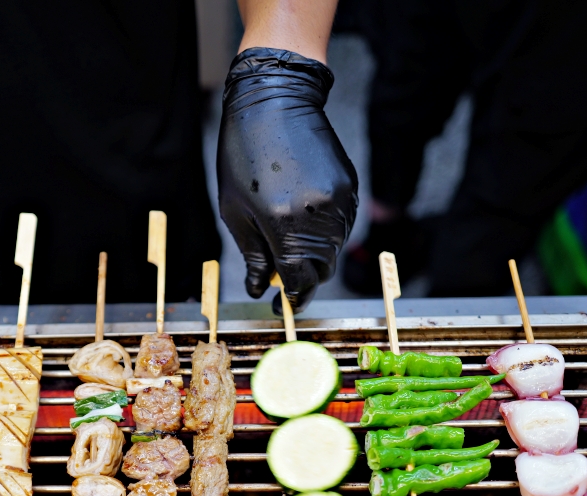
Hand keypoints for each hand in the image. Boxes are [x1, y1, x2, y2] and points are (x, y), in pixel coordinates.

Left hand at [218, 48, 357, 311]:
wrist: (274, 100)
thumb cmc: (244, 153)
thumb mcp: (235, 209)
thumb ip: (253, 254)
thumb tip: (261, 288)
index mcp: (284, 224)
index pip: (300, 280)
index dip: (293, 297)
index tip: (284, 304)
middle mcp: (319, 216)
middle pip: (322, 269)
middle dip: (304, 276)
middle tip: (283, 271)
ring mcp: (340, 201)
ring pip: (335, 248)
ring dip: (315, 253)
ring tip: (289, 232)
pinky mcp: (351, 186)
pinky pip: (342, 224)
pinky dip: (325, 230)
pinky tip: (304, 212)